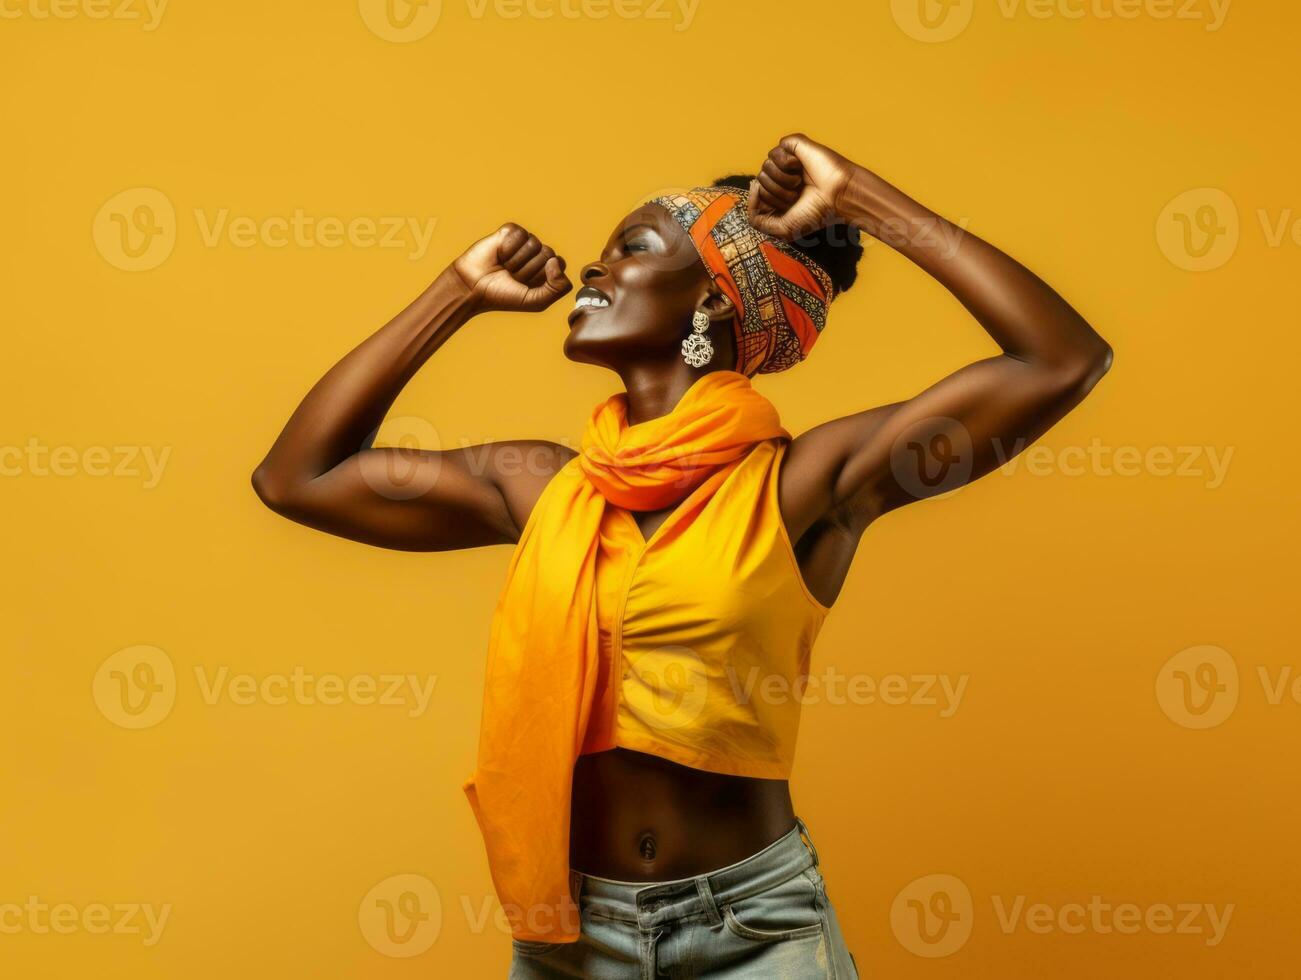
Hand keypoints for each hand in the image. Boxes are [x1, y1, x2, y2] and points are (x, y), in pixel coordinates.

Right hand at [452, 223, 571, 313]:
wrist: (473, 288)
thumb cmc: (504, 296)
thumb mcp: (537, 301)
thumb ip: (558, 288)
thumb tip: (555, 260)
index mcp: (547, 270)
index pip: (559, 264)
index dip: (543, 276)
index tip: (527, 285)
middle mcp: (537, 253)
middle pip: (548, 253)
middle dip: (529, 270)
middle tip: (513, 277)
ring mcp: (524, 242)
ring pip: (534, 243)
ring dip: (517, 261)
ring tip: (505, 267)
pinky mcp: (509, 231)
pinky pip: (519, 234)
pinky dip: (508, 248)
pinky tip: (499, 254)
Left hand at [747, 133, 857, 240]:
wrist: (838, 196)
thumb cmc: (816, 213)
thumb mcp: (782, 229)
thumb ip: (757, 220)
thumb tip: (753, 187)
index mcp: (777, 194)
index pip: (755, 195)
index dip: (767, 202)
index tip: (787, 206)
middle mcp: (780, 177)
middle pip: (759, 181)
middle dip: (777, 192)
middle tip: (797, 194)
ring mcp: (787, 161)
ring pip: (765, 166)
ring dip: (783, 179)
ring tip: (800, 182)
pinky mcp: (794, 146)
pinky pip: (776, 150)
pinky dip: (788, 163)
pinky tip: (801, 166)